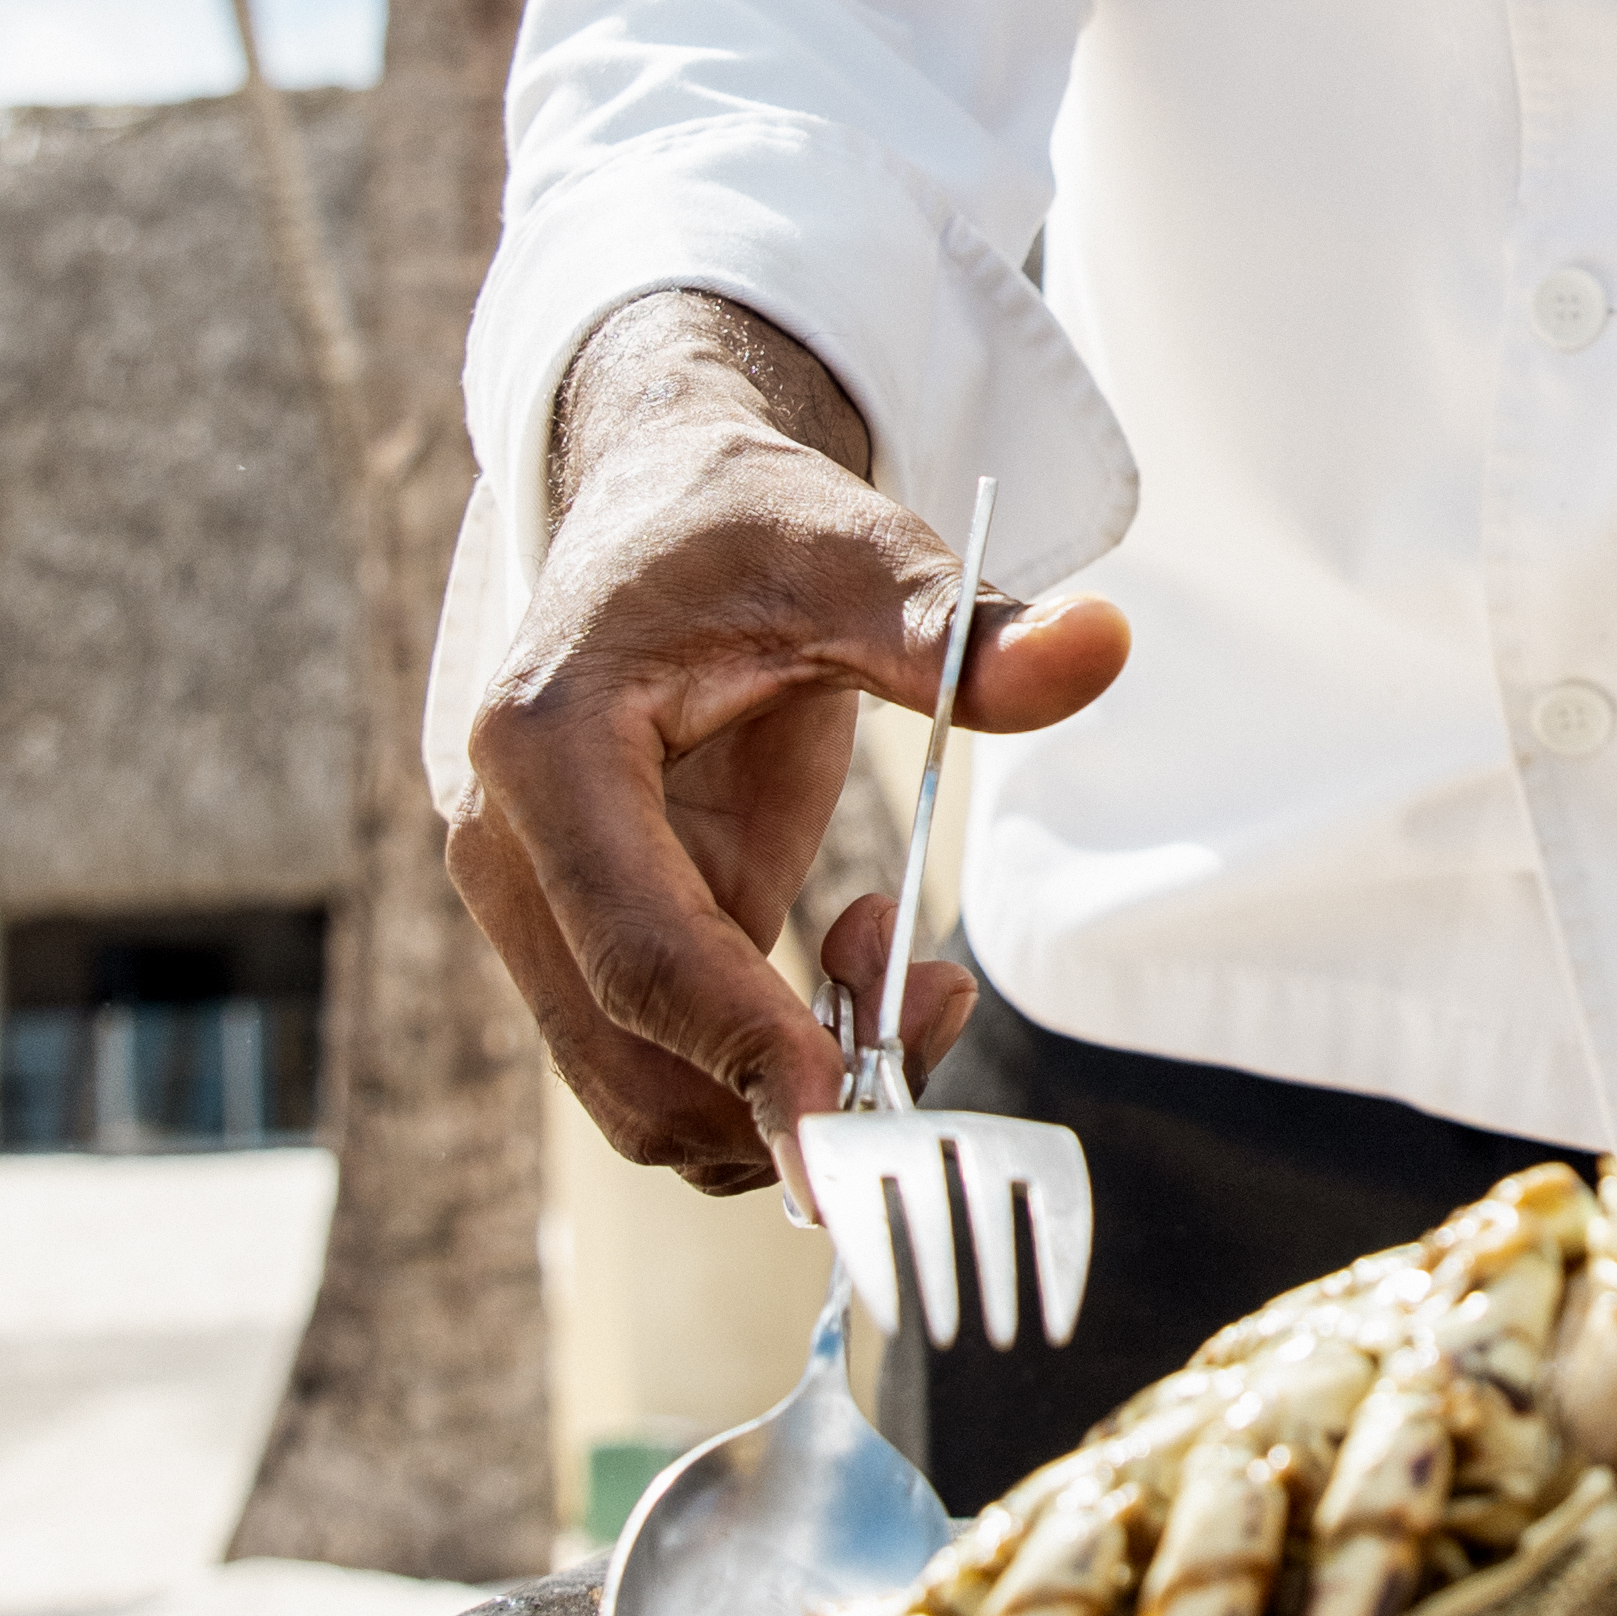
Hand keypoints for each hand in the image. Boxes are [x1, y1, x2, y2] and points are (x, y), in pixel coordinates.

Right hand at [450, 294, 1128, 1193]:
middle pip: (629, 1062)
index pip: (634, 950)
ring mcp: (546, 909)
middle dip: (785, 1087)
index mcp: (547, 747)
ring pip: (650, 1094)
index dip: (742, 1046)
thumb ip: (963, 627)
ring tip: (915, 975)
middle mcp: (513, 849)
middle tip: (941, 1000)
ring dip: (789, 1089)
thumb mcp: (860, 557)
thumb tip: (1102, 642)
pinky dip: (779, 1066)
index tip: (852, 1107)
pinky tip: (868, 964)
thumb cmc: (748, 524)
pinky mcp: (599, 938)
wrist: (668, 509)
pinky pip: (680, 1063)